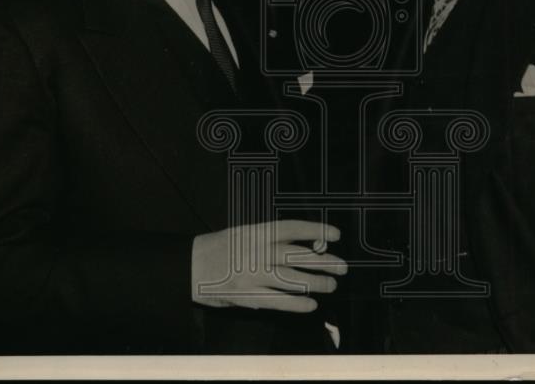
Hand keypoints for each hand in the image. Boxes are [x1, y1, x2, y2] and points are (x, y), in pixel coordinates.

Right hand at [191, 220, 346, 312]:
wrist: (191, 265)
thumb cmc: (221, 247)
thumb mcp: (246, 233)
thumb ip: (271, 239)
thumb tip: (304, 245)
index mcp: (259, 232)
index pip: (294, 229)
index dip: (317, 231)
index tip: (336, 234)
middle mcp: (259, 252)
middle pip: (299, 256)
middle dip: (324, 261)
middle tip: (343, 266)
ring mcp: (254, 275)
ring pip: (293, 280)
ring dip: (316, 283)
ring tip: (331, 285)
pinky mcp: (248, 295)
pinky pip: (278, 301)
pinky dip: (297, 304)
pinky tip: (311, 305)